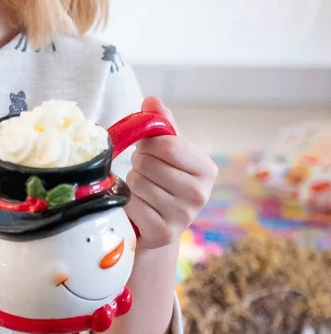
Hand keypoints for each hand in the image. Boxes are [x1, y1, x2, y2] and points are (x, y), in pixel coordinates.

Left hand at [125, 96, 217, 250]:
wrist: (158, 224)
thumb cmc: (163, 179)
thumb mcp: (168, 150)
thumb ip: (162, 123)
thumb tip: (152, 100)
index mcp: (207, 169)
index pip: (168, 146)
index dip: (149, 143)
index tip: (148, 148)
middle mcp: (200, 194)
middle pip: (148, 164)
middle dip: (139, 164)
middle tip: (145, 171)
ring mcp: (182, 216)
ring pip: (137, 184)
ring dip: (132, 183)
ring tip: (143, 189)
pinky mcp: (162, 233)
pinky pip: (132, 205)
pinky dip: (128, 202)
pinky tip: (139, 206)